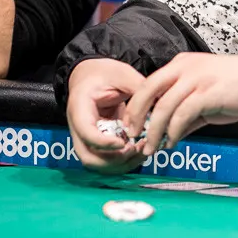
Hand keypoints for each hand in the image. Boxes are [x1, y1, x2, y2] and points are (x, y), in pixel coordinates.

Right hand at [65, 58, 148, 173]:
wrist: (90, 75)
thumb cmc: (103, 73)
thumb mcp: (121, 73)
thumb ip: (138, 88)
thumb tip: (159, 105)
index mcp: (80, 108)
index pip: (87, 133)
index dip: (105, 143)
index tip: (124, 143)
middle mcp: (78, 128)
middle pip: (89, 157)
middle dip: (115, 160)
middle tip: (135, 149)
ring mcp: (86, 138)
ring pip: (98, 164)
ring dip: (121, 163)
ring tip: (141, 150)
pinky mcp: (97, 143)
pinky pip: (106, 160)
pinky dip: (123, 161)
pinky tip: (139, 149)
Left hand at [124, 51, 237, 155]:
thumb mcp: (207, 97)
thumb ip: (187, 113)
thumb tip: (170, 135)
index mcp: (182, 65)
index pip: (148, 83)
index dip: (136, 105)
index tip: (131, 125)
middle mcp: (185, 67)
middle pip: (148, 90)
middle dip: (136, 116)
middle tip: (132, 136)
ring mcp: (197, 79)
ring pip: (164, 106)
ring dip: (154, 130)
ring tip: (150, 147)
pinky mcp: (208, 93)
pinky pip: (183, 115)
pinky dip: (174, 131)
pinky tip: (173, 142)